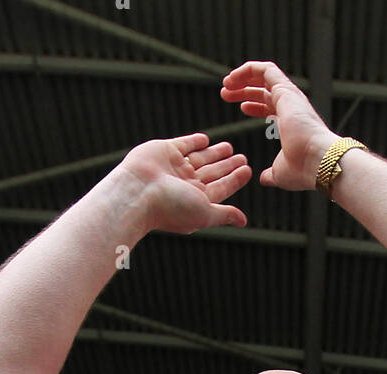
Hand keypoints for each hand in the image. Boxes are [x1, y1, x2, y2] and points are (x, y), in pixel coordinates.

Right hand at [124, 134, 251, 234]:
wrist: (138, 191)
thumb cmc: (171, 207)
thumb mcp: (205, 213)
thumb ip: (224, 214)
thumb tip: (243, 221)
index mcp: (196, 200)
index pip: (221, 188)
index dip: (234, 179)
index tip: (247, 170)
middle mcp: (186, 184)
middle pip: (212, 173)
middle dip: (227, 166)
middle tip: (242, 158)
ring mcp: (175, 167)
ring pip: (200, 158)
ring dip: (215, 153)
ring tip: (229, 148)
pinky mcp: (165, 151)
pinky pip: (183, 144)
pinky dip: (194, 142)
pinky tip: (205, 139)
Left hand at [221, 60, 337, 190]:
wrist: (318, 161)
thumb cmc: (303, 169)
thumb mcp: (280, 173)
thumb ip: (270, 173)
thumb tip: (264, 178)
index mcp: (291, 123)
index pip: (272, 107)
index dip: (254, 106)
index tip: (241, 107)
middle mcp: (292, 106)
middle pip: (265, 91)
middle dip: (244, 90)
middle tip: (225, 93)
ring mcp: (289, 96)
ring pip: (264, 76)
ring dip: (243, 77)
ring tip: (226, 83)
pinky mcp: (285, 89)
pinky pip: (265, 70)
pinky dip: (247, 70)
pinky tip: (232, 78)